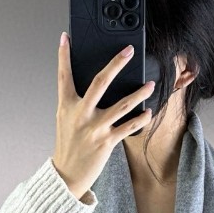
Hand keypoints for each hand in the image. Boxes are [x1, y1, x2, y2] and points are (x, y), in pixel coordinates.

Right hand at [52, 33, 155, 201]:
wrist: (67, 174)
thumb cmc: (68, 144)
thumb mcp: (65, 119)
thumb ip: (76, 101)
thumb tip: (92, 84)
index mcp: (66, 106)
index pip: (64, 76)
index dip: (64, 56)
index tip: (66, 38)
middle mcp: (80, 114)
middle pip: (100, 82)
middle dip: (116, 64)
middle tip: (128, 51)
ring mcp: (95, 128)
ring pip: (123, 105)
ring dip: (139, 93)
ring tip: (150, 85)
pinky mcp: (107, 142)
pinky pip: (129, 127)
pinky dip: (141, 119)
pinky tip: (148, 112)